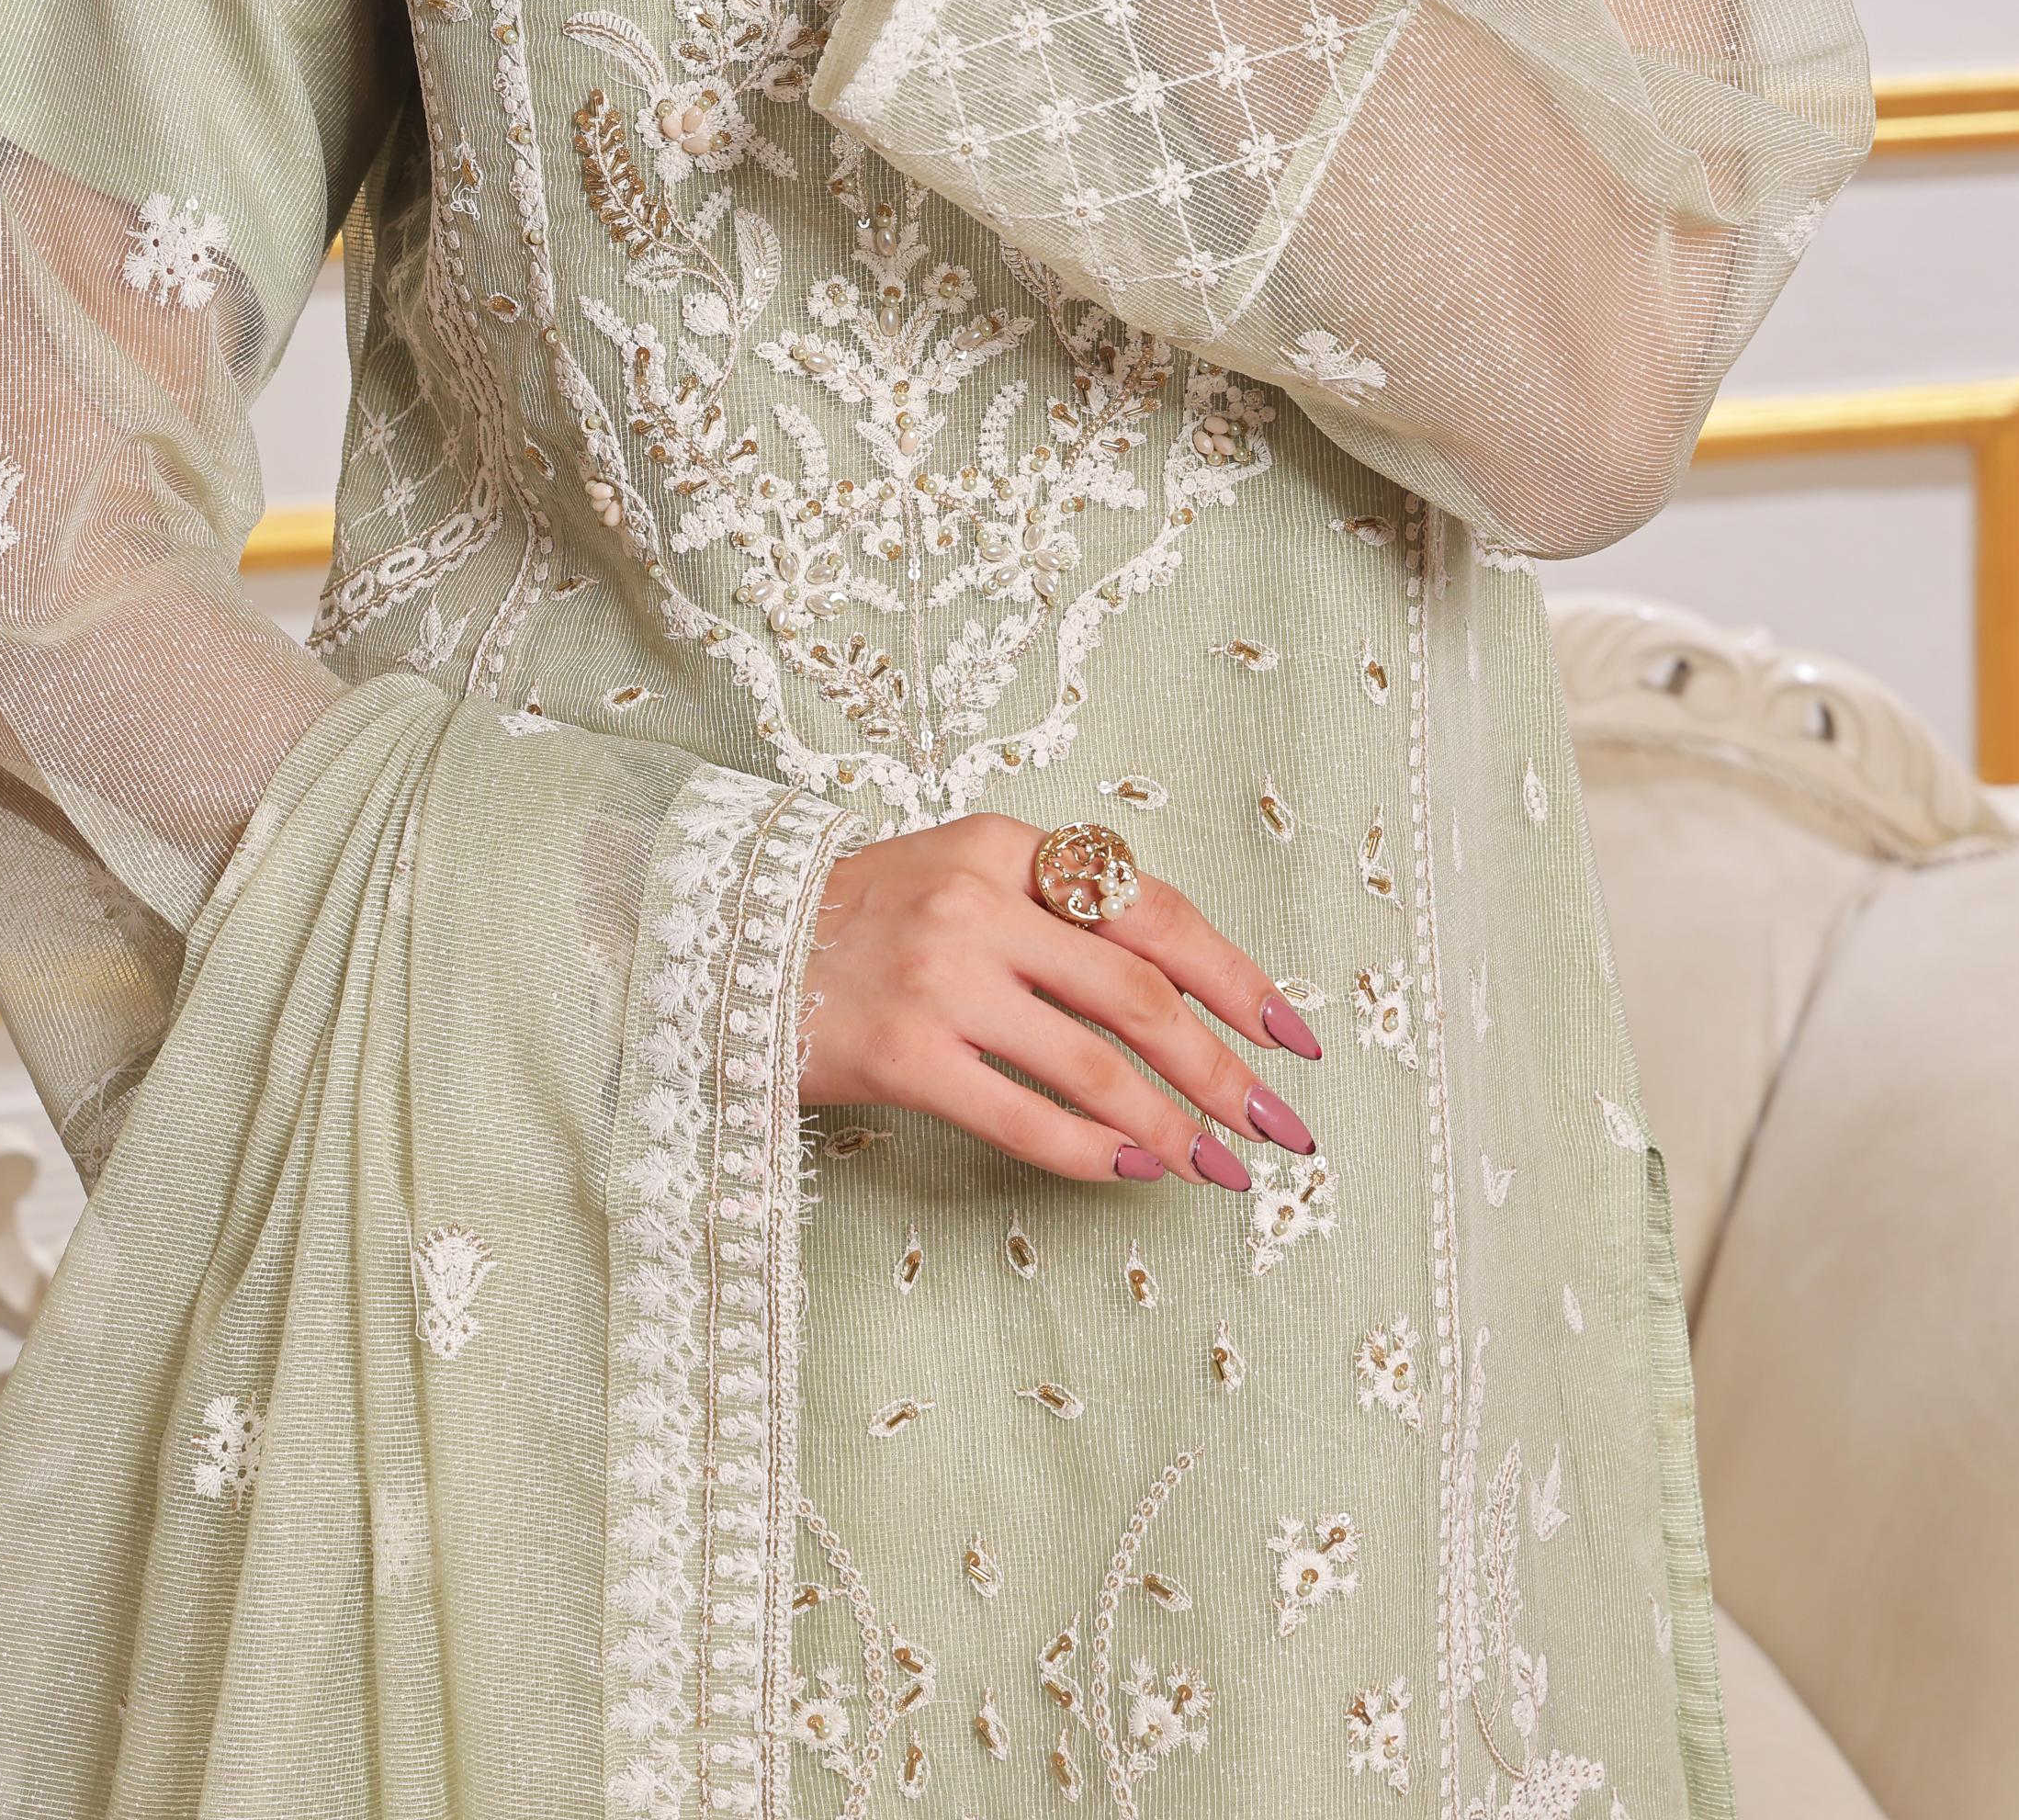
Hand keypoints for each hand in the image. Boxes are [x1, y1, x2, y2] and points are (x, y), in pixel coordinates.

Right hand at [796, 810, 1323, 1188]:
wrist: (724, 944)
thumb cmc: (862, 919)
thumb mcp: (961, 874)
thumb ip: (1056, 909)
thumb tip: (1181, 992)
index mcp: (1007, 847)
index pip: (1154, 910)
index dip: (1236, 976)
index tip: (1294, 1034)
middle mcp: (979, 902)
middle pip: (1139, 991)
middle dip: (1223, 1066)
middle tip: (1279, 1125)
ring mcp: (939, 978)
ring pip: (1093, 1062)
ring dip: (1172, 1123)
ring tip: (1219, 1169)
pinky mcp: (902, 1053)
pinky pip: (1022, 1116)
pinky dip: (1090, 1151)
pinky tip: (1132, 1171)